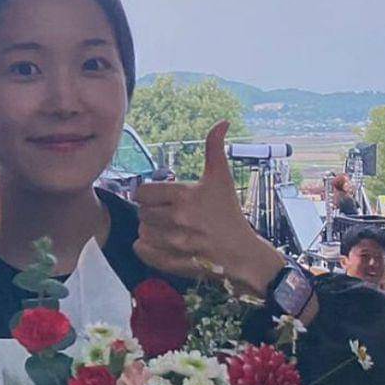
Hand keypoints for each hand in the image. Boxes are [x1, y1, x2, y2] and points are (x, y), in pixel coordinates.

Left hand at [133, 121, 284, 295]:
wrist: (243, 253)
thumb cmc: (229, 213)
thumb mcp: (221, 179)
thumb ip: (215, 148)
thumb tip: (222, 121)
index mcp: (185, 196)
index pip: (142, 192)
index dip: (149, 195)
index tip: (159, 198)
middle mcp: (178, 218)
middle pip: (141, 212)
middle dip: (151, 212)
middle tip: (166, 214)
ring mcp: (176, 242)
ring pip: (142, 231)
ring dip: (150, 230)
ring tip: (166, 229)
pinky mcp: (174, 262)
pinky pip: (142, 251)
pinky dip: (145, 248)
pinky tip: (158, 243)